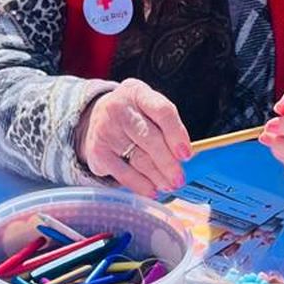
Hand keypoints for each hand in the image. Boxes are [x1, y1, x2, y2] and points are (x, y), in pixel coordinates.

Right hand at [76, 79, 190, 195]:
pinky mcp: (98, 151)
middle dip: (168, 163)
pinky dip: (140, 185)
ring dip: (157, 177)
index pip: (162, 111)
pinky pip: (123, 173)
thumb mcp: (148, 109)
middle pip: (150, 139)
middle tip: (179, 179)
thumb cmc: (133, 116)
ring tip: (169, 186)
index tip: (186, 155)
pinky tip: (152, 191)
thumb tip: (185, 159)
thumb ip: (166, 127)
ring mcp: (106, 129)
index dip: (177, 134)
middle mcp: (119, 108)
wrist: (96, 118)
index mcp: (138, 93)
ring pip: (139, 159)